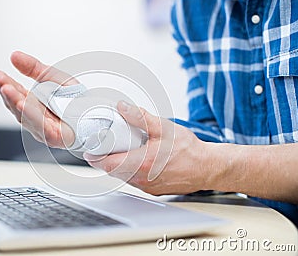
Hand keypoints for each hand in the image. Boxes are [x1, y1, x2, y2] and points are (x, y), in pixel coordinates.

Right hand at [0, 51, 77, 147]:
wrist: (96, 114)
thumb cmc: (75, 101)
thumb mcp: (52, 77)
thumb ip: (33, 67)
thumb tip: (14, 56)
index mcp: (32, 105)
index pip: (14, 93)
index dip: (4, 83)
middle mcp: (35, 118)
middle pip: (16, 105)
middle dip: (6, 91)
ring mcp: (43, 129)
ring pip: (25, 116)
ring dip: (14, 102)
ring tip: (6, 89)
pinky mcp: (54, 137)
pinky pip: (41, 125)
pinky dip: (31, 114)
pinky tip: (23, 104)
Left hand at [83, 101, 213, 194]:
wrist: (207, 167)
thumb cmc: (188, 149)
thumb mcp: (163, 127)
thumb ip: (139, 117)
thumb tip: (122, 107)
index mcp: (140, 163)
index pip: (106, 164)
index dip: (94, 156)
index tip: (90, 148)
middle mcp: (140, 178)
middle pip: (111, 170)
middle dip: (105, 157)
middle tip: (106, 144)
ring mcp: (146, 186)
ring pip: (122, 176)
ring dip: (118, 163)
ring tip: (123, 148)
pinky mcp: (152, 189)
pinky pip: (133, 180)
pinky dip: (130, 169)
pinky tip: (138, 158)